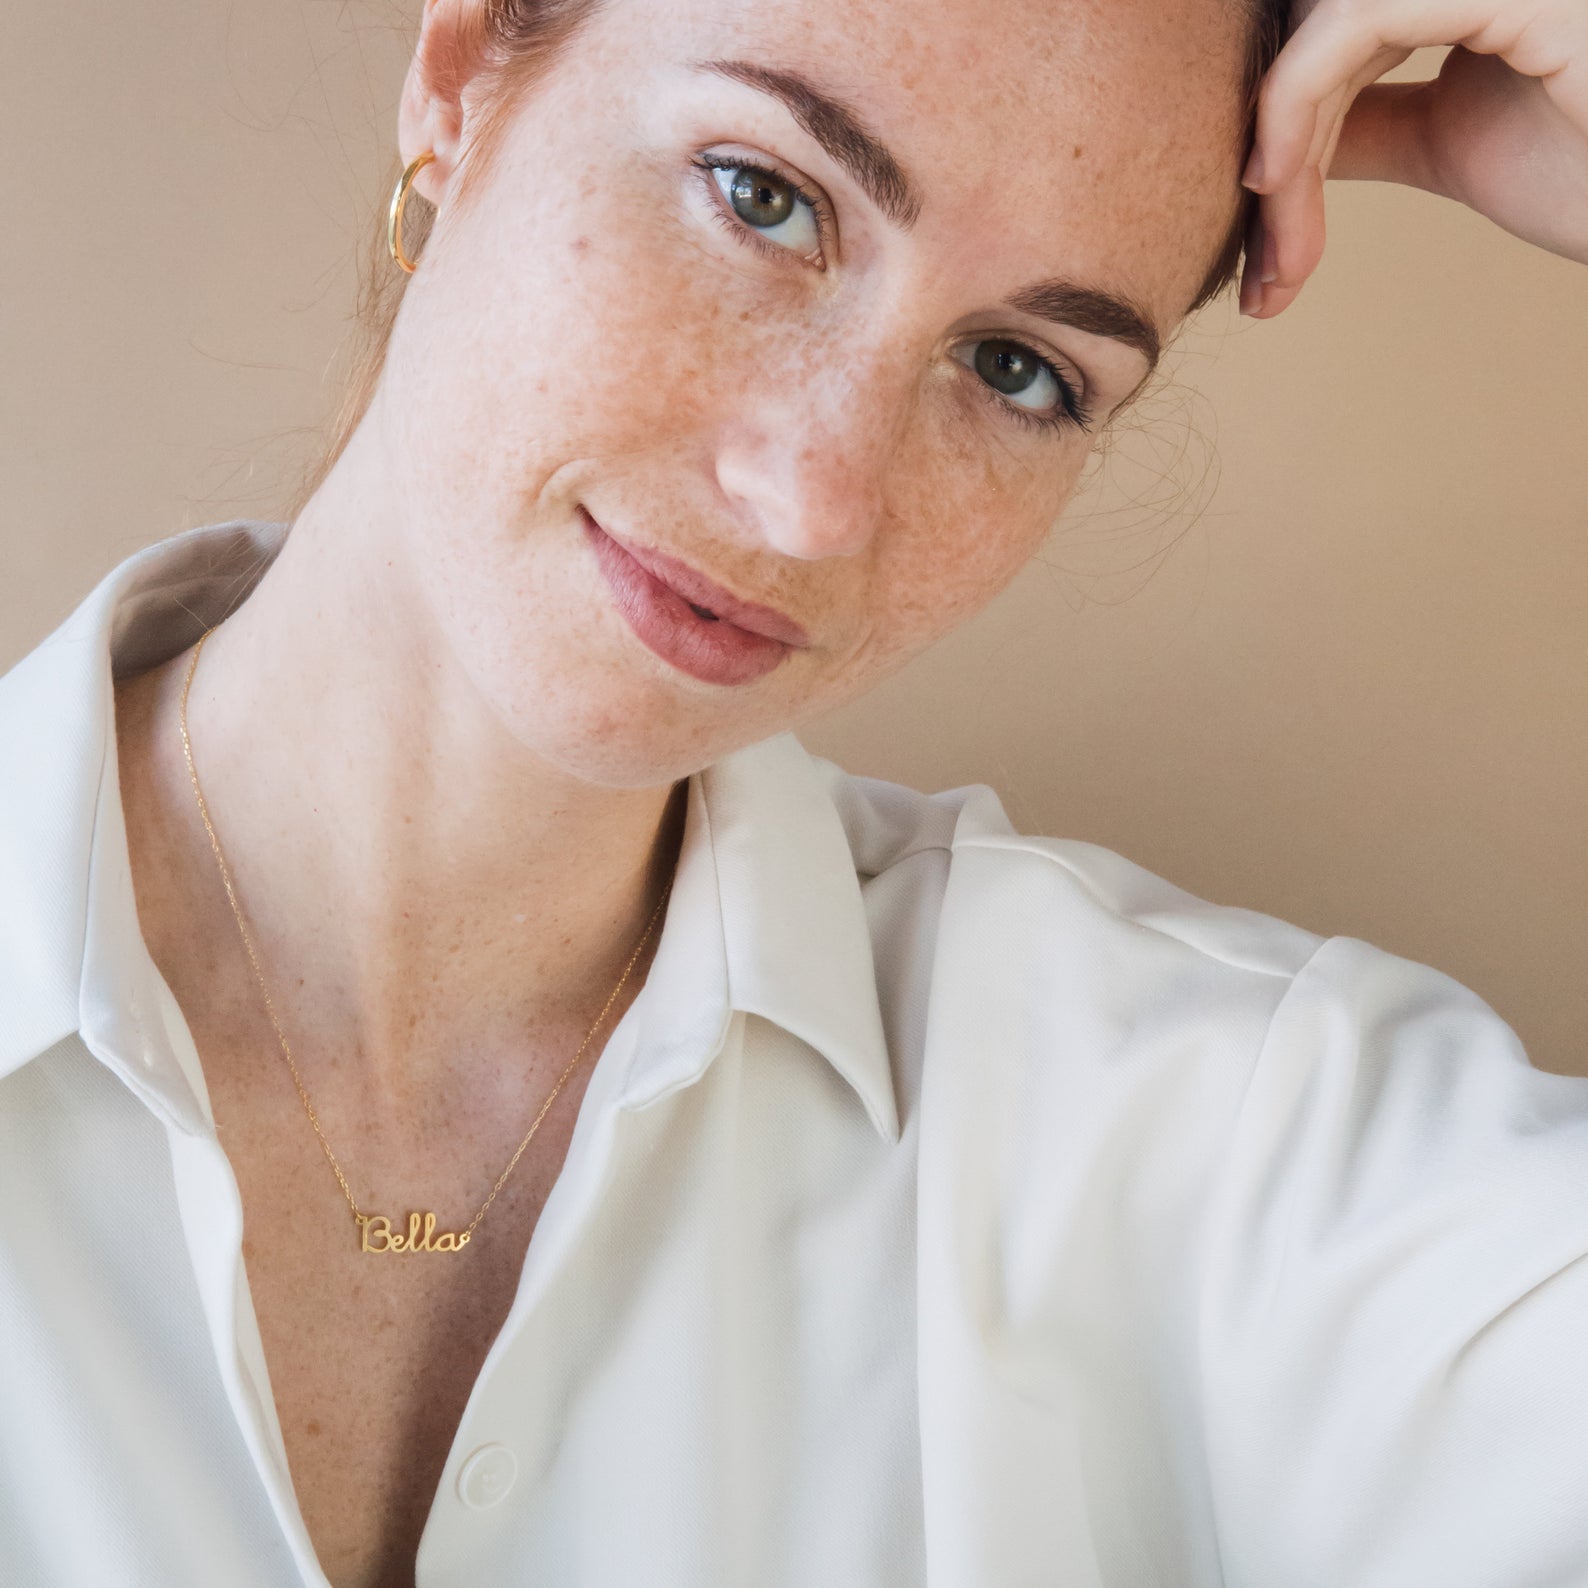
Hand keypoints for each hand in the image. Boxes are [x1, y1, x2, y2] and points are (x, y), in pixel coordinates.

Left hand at [1239, 0, 1587, 316]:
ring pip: (1325, 21)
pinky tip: (1274, 178)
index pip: (1345, 16)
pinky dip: (1293, 100)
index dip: (1285, 108)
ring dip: (1279, 147)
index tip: (1260, 212)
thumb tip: (1276, 133)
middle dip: (1272, 140)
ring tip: (1282, 257)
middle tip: (1266, 264)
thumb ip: (1370, 118)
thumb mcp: (1453, 138)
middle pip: (1323, 15)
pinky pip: (1356, 21)